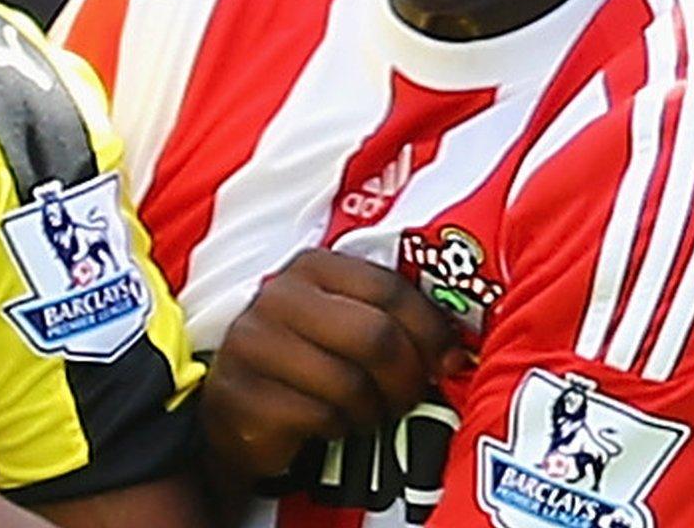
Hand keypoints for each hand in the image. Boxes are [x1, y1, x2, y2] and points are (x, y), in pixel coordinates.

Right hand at [201, 248, 466, 486]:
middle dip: (406, 377)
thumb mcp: (343, 321)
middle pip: (375, 337)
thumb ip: (390, 319)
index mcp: (312, 266)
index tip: (449, 361)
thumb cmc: (307, 358)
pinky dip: (338, 427)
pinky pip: (320, 417)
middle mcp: (279, 296)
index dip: (430, 330)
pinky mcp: (244, 395)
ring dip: (372, 409)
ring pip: (350, 383)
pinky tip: (332, 423)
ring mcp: (255, 345)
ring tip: (368, 412)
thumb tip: (455, 355)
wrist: (237, 408)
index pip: (389, 289)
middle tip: (408, 397)